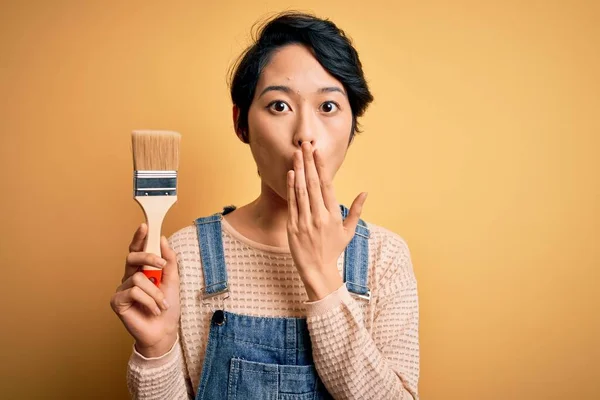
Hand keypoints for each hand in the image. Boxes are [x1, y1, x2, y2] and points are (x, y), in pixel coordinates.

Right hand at [110, 223, 179, 356]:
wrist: (164, 331)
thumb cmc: (167, 307)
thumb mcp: (172, 280)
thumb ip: (168, 260)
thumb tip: (162, 239)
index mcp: (142, 270)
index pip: (138, 250)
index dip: (139, 237)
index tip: (145, 226)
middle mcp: (129, 277)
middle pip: (132, 257)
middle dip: (148, 257)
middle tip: (161, 266)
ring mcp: (122, 289)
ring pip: (138, 278)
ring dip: (155, 292)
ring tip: (161, 304)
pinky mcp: (117, 301)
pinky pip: (133, 292)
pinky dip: (148, 301)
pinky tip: (152, 310)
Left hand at [287, 142, 367, 300]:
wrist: (317, 270)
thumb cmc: (333, 249)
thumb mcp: (348, 231)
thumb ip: (356, 210)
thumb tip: (365, 192)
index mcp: (333, 215)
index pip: (327, 186)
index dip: (321, 167)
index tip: (318, 152)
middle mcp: (319, 216)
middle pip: (313, 184)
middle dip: (309, 162)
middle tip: (305, 144)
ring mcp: (305, 221)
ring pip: (301, 190)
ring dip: (298, 170)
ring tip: (297, 153)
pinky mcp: (293, 227)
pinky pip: (292, 203)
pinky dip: (291, 187)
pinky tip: (291, 174)